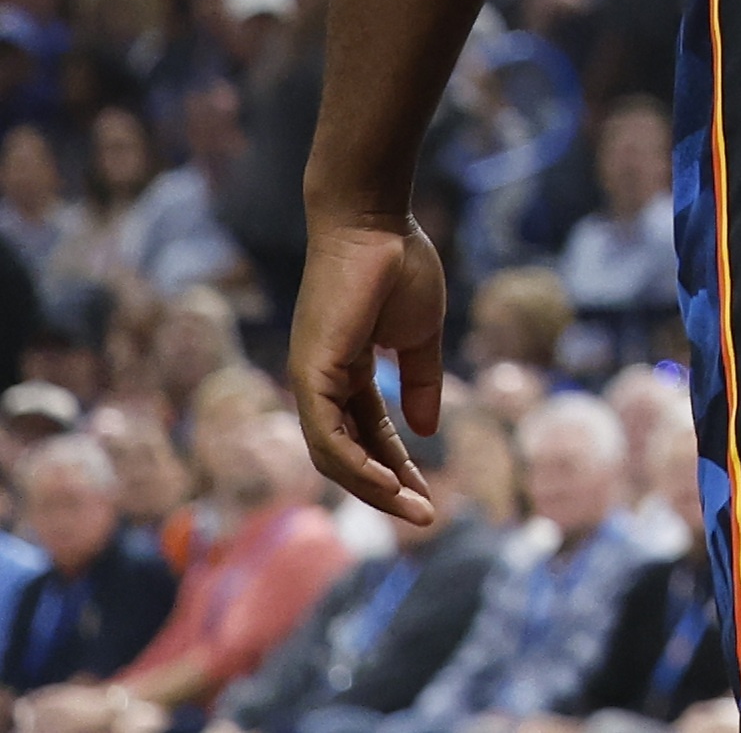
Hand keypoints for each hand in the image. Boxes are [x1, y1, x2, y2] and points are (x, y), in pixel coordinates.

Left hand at [288, 210, 446, 524]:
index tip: (430, 496)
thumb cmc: (399, 265)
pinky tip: (388, 482)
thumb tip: (427, 429)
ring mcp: (311, 382)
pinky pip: (328, 437)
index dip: (400, 467)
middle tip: (424, 516)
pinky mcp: (309, 375)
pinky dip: (356, 465)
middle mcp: (321, 384)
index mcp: (347, 374)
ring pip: (334, 456)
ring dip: (373, 488)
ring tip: (413, 508)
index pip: (371, 436)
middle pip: (349, 456)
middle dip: (386, 490)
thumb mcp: (421, 333)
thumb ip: (421, 380)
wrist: (376, 223)